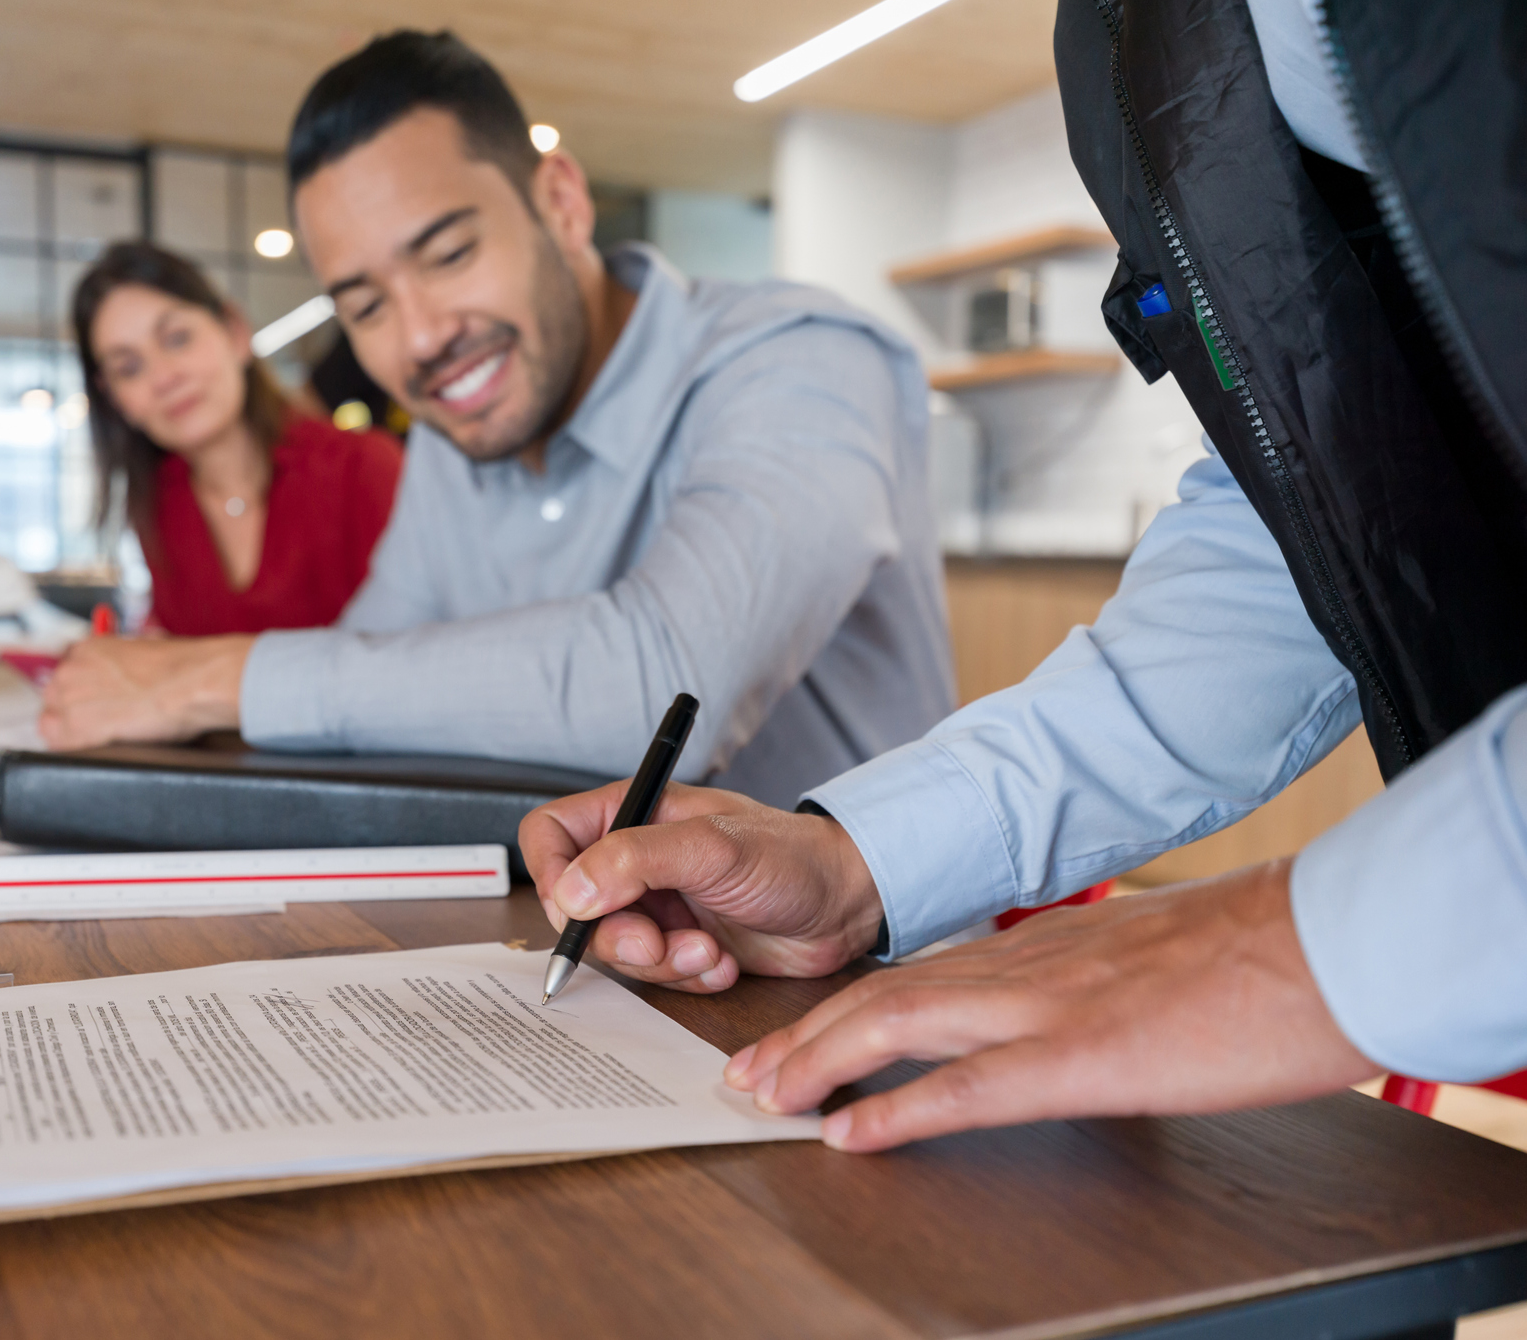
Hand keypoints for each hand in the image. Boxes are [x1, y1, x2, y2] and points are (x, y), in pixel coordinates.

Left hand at [37, 634, 250, 748]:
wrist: (194, 682)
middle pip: (53, 698)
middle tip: (99, 722)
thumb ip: (124, 663)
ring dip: (70, 732)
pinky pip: (60, 745)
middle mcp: (72, 669)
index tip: (92, 702)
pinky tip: (98, 748)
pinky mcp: (78, 728)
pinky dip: (75, 749)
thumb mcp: (147, 652)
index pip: (66, 675)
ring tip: (100, 738)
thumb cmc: (183, 668)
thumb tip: (126, 675)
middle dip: (72, 712)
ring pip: (51, 723)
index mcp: (89, 647)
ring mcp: (71, 698)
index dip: (79, 693)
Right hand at [519, 784, 883, 993]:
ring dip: (659, 963)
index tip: (574, 909)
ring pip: (614, 949)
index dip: (548, 874)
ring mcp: (655, 904)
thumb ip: (634, 861)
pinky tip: (723, 962)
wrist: (848, 905)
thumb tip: (569, 891)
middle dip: (615, 937)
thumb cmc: (790, 855)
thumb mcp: (711, 848)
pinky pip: (653, 977)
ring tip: (707, 952)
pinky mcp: (679, 944)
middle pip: (574, 907)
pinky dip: (686, 978)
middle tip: (655, 944)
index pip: (549, 835)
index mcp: (630, 815)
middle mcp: (634, 859)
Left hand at [725, 858, 1375, 1151]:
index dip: (846, 1010)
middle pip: (882, 996)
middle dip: (804, 1038)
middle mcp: (1023, 966)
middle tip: (747, 1075)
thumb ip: (1093, 986)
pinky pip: (964, 1088)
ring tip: (764, 1097)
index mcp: (1041, 948)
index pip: (918, 976)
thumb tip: (1075, 1019)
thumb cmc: (1259, 959)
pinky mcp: (1079, 1056)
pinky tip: (849, 1134)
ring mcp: (1044, 1007)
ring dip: (819, 1063)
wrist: (1329, 941)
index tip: (797, 1041)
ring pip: (897, 1025)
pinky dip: (895, 1110)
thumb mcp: (1150, 963)